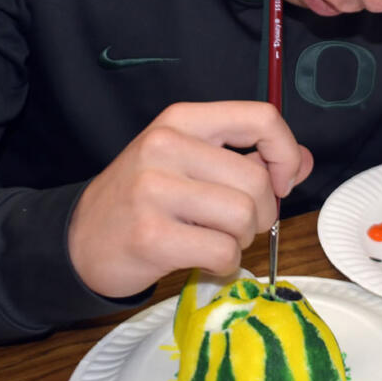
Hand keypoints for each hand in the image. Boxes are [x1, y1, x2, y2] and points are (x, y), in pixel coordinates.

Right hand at [67, 101, 313, 298]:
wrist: (78, 239)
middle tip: (239, 224)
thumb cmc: (142, 198)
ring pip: (243, 217)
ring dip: (241, 240)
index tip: (281, 180)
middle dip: (263, 212)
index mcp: (182, 119)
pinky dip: (225, 263)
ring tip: (214, 238)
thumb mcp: (189, 160)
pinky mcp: (151, 235)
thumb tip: (303, 161)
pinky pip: (223, 251)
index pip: (260, 117)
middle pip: (257, 180)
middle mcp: (166, 146)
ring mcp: (155, 190)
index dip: (284, 153)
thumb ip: (248, 156)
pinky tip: (202, 258)